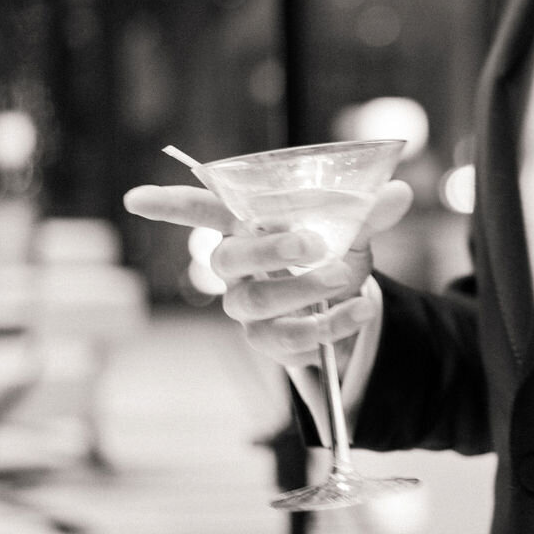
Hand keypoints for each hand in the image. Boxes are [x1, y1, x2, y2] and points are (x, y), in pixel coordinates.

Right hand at [123, 178, 412, 365]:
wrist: (347, 304)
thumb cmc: (334, 252)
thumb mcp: (353, 229)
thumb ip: (368, 213)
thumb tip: (400, 193)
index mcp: (247, 225)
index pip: (200, 209)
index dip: (169, 204)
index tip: (134, 198)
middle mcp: (236, 266)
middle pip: (225, 257)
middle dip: (267, 248)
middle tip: (311, 243)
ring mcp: (246, 306)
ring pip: (253, 301)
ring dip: (304, 289)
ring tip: (346, 280)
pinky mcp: (268, 341)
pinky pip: (288, 338)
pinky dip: (329, 325)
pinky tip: (359, 310)